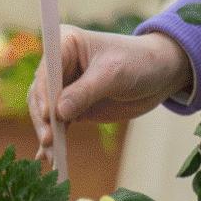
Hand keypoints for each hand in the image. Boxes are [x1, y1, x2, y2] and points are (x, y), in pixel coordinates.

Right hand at [28, 25, 192, 165]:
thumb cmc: (138, 62)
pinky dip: (54, 138)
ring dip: (47, 132)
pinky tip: (49, 158)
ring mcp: (66, 85)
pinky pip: (57, 123)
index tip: (48, 115)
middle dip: (43, 118)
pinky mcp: (73, 105)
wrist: (160, 73)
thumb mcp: (113, 74)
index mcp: (66, 43)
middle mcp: (60, 63)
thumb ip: (86, 92)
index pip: (47, 70)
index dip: (44, 93)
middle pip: (41, 93)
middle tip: (48, 140)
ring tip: (50, 156)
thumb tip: (58, 112)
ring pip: (46, 111)